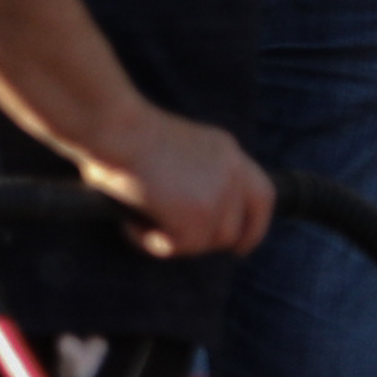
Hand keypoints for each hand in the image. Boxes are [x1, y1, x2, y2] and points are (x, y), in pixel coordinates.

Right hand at [69, 99, 272, 257]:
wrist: (114, 127)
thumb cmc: (123, 131)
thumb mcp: (176, 147)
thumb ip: (193, 174)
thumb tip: (179, 208)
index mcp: (227, 150)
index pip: (262, 196)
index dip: (254, 226)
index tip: (240, 246)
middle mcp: (232, 173)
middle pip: (238, 228)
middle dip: (210, 243)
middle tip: (179, 244)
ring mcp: (218, 198)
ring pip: (205, 243)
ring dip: (173, 240)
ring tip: (138, 220)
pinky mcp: (196, 219)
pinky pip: (175, 248)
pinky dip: (149, 242)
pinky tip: (130, 223)